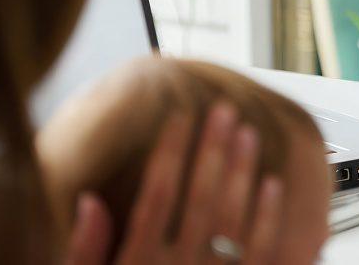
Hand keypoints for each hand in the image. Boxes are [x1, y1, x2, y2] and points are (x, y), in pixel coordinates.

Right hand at [63, 103, 285, 264]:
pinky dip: (271, 216)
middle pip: (200, 195)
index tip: (180, 114)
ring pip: (234, 216)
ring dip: (243, 170)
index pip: (157, 192)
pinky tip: (274, 184)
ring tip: (248, 132)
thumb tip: (90, 201)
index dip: (171, 149)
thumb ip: (85, 251)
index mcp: (138, 263)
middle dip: (212, 147)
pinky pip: (263, 251)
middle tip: (222, 108)